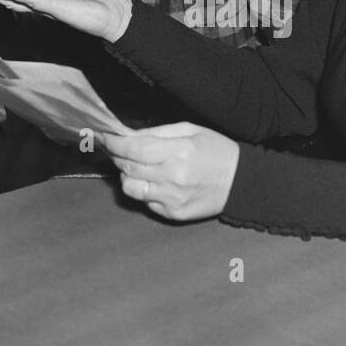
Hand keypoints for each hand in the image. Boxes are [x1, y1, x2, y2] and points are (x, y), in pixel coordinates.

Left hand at [101, 123, 239, 221]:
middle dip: (116, 156)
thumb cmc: (217, 151)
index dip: (113, 143)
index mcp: (177, 152)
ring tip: (136, 167)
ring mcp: (171, 198)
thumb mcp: (191, 130)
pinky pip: (145, 202)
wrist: (241, 182)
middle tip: (114, 149)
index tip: (103, 137)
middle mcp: (172, 177)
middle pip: (128, 167)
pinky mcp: (173, 214)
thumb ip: (158, 132)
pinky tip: (153, 182)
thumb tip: (129, 134)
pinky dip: (143, 190)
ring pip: (130, 188)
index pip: (132, 149)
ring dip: (127, 175)